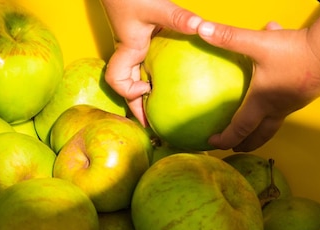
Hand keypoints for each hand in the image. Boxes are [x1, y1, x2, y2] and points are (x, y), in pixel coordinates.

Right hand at [100, 0, 201, 124]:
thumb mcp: (156, 6)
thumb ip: (177, 17)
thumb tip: (201, 28)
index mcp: (129, 50)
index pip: (117, 82)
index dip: (129, 93)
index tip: (147, 89)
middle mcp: (129, 53)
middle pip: (126, 88)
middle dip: (138, 108)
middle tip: (154, 127)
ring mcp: (134, 48)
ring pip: (135, 78)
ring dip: (145, 95)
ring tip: (161, 111)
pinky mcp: (142, 40)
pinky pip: (146, 65)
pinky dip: (154, 76)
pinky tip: (171, 80)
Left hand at [197, 21, 319, 150]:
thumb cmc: (294, 51)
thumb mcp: (258, 43)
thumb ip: (229, 37)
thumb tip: (202, 29)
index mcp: (262, 102)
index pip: (239, 129)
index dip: (224, 139)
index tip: (212, 142)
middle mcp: (277, 108)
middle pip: (259, 135)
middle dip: (244, 144)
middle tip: (233, 148)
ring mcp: (293, 104)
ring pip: (273, 124)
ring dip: (260, 131)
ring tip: (252, 131)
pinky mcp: (305, 95)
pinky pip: (285, 109)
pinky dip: (274, 111)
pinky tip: (272, 93)